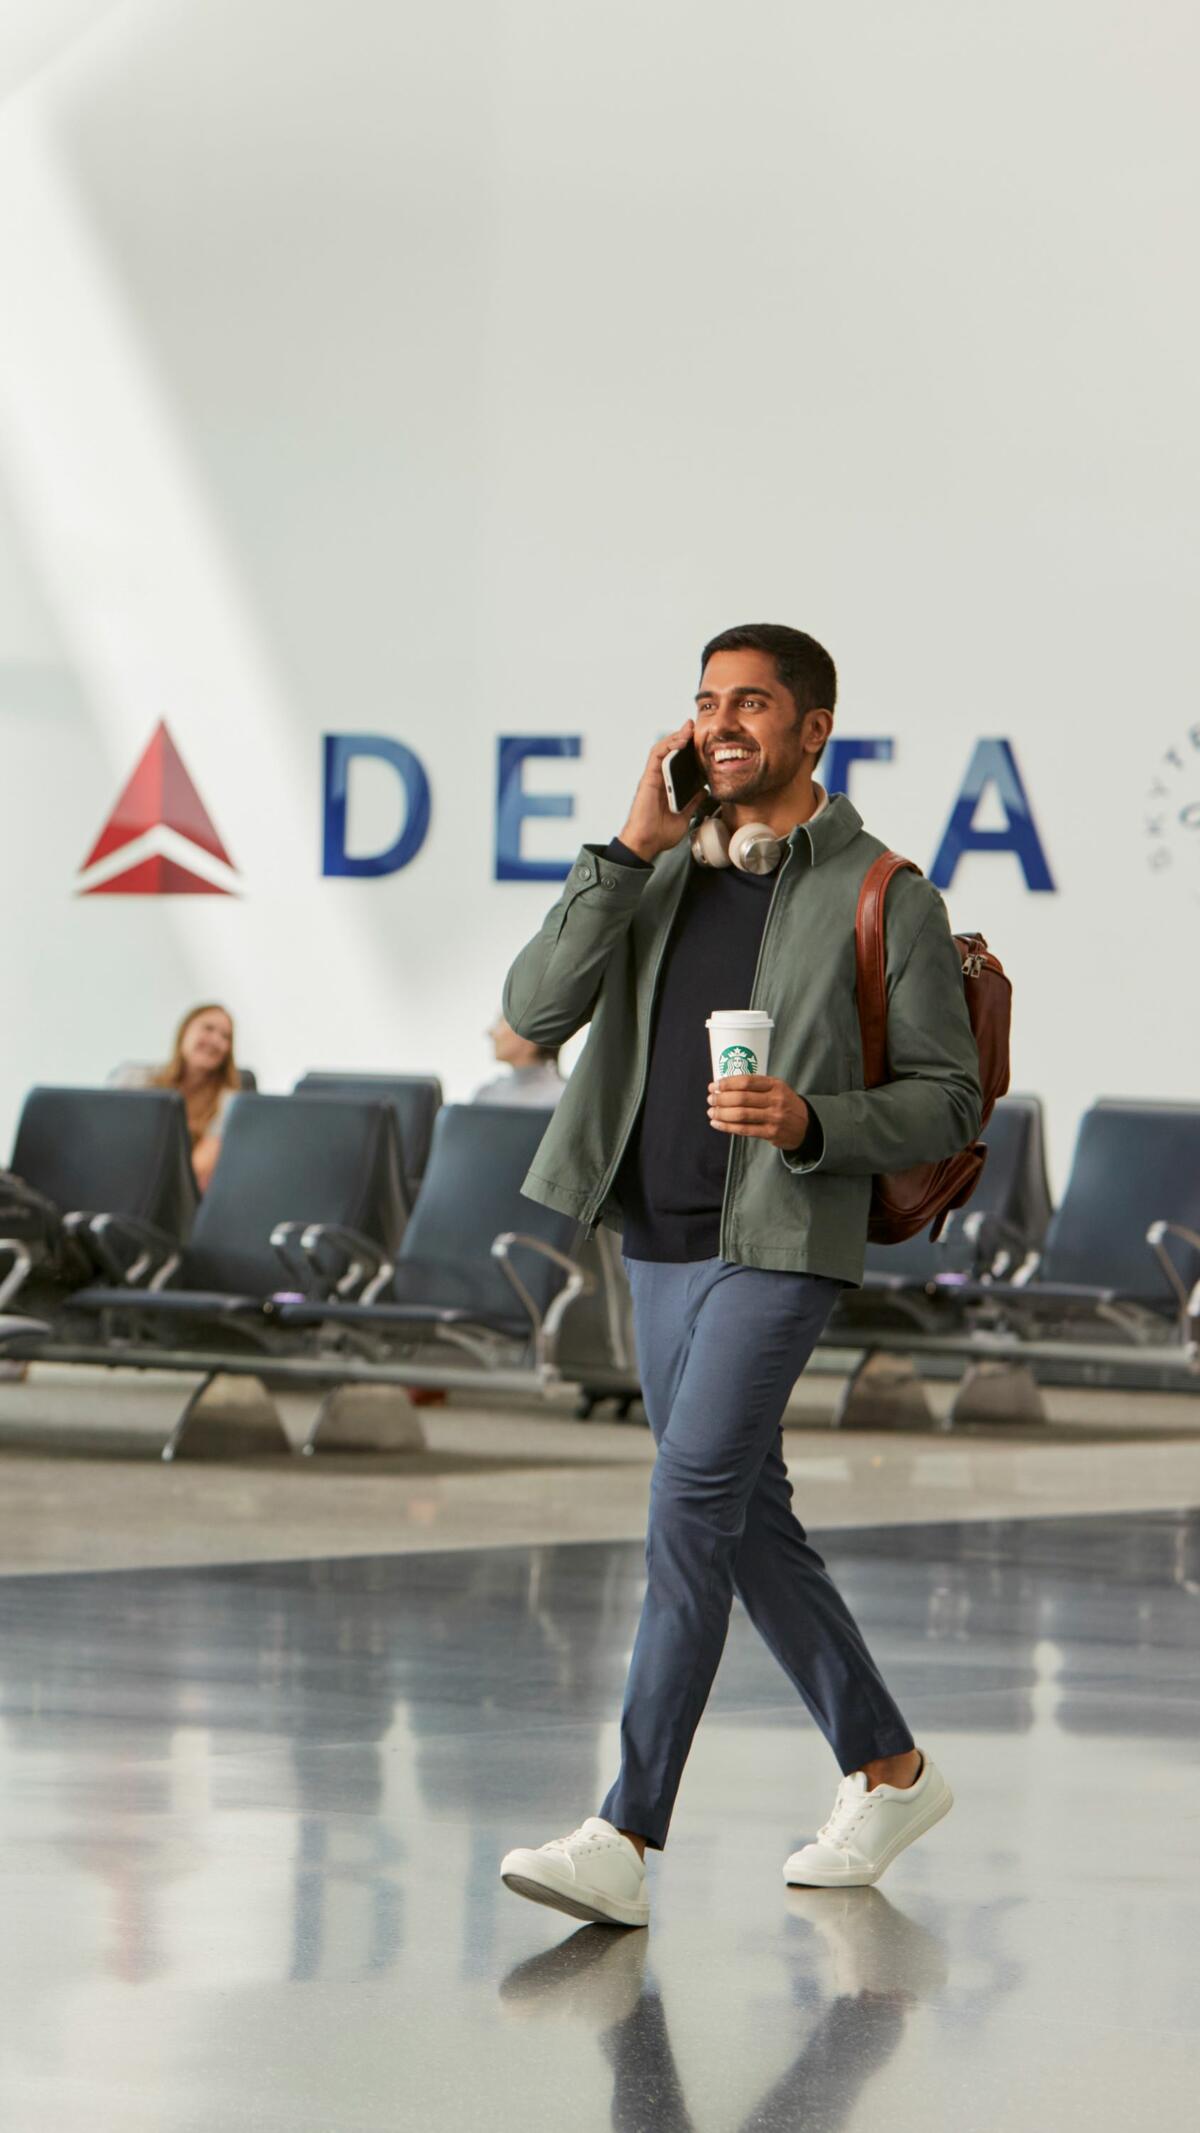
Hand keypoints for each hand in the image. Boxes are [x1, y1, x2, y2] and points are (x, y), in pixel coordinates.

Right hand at [617, 719, 698, 861]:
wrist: (646, 844)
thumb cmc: (661, 833)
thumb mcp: (685, 815)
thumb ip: (693, 802)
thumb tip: (704, 791)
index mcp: (668, 785)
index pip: (679, 761)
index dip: (689, 749)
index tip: (703, 739)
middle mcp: (659, 778)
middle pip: (671, 751)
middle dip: (683, 736)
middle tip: (696, 726)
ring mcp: (653, 777)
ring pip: (663, 748)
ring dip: (676, 736)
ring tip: (689, 728)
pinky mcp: (648, 778)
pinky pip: (656, 756)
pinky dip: (668, 745)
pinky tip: (681, 740)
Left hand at [707, 1076, 809, 1150]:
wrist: (805, 1125)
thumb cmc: (784, 1103)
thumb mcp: (777, 1088)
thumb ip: (756, 1086)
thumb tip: (724, 1086)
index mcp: (775, 1085)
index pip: (747, 1081)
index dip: (728, 1083)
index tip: (715, 1085)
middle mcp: (775, 1100)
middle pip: (742, 1098)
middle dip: (722, 1098)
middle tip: (711, 1099)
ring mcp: (774, 1117)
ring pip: (741, 1114)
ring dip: (722, 1113)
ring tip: (711, 1111)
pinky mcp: (770, 1133)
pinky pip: (744, 1129)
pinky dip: (727, 1126)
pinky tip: (717, 1123)